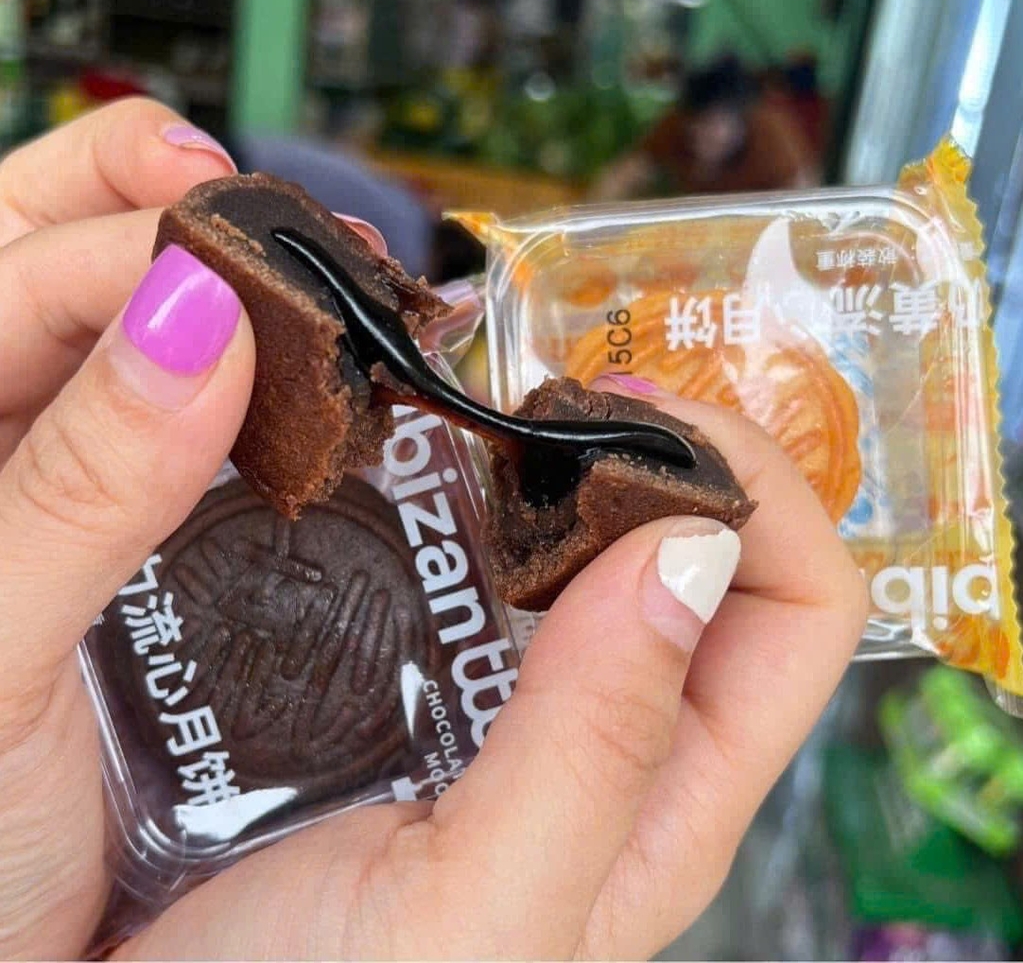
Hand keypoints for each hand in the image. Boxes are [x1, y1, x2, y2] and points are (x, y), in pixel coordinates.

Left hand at [0, 98, 252, 957]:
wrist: (18, 936)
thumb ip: (80, 481)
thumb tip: (195, 317)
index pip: (14, 272)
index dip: (133, 240)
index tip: (248, 239)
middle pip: (50, 246)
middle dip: (162, 205)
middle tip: (268, 207)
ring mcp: (67, 471)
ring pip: (129, 326)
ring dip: (217, 276)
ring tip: (306, 261)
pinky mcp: (136, 519)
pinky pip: (194, 419)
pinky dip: (257, 381)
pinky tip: (313, 378)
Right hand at [120, 376, 866, 959]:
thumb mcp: (481, 905)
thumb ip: (599, 743)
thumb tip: (690, 543)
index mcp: (667, 794)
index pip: (799, 611)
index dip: (756, 490)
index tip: (645, 417)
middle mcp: (615, 738)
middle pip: (714, 562)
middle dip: (668, 454)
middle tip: (563, 392)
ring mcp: (523, 706)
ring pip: (599, 556)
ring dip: (573, 471)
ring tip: (495, 413)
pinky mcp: (436, 685)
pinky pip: (494, 572)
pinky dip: (486, 503)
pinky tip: (424, 473)